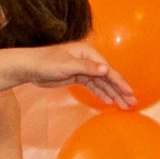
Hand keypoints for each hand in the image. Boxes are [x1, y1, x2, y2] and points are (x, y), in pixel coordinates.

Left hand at [14, 42, 134, 107]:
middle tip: (131, 103)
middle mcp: (88, 59)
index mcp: (87, 52)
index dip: (119, 82)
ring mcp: (83, 68)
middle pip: (107, 77)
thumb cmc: (45, 62)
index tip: (130, 92)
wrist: (28, 67)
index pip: (107, 69)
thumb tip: (106, 69)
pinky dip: (101, 93)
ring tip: (124, 105)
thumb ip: (87, 68)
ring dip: (112, 94)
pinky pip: (93, 86)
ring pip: (102, 83)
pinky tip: (108, 101)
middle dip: (119, 90)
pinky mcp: (77, 76)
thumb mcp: (67, 65)